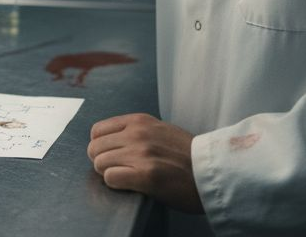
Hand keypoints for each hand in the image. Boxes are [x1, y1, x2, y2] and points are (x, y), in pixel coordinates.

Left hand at [88, 113, 203, 213]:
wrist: (211, 172)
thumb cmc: (187, 155)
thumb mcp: (160, 130)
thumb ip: (137, 131)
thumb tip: (111, 141)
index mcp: (140, 121)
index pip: (97, 131)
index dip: (101, 146)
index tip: (112, 155)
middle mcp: (138, 134)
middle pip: (94, 148)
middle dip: (102, 161)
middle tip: (118, 170)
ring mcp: (141, 154)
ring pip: (99, 163)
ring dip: (109, 174)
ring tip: (126, 177)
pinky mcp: (146, 176)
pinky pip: (110, 178)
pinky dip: (116, 184)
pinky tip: (131, 184)